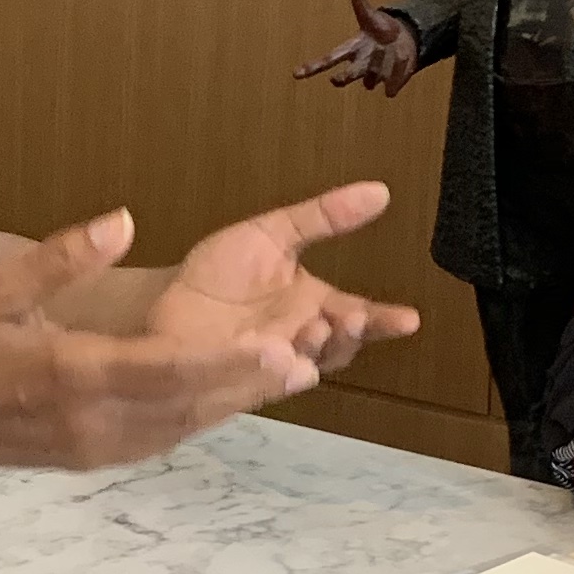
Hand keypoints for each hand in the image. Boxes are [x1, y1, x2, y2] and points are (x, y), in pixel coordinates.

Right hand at [0, 208, 379, 479]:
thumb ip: (63, 258)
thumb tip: (121, 220)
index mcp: (71, 378)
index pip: (164, 371)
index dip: (225, 362)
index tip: (274, 347)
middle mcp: (94, 422)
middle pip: (188, 404)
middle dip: (248, 383)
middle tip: (307, 359)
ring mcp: (97, 446)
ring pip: (183, 424)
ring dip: (235, 400)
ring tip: (290, 372)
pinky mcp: (97, 454)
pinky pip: (164, 434)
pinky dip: (202, 412)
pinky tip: (233, 391)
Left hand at [152, 179, 417, 383]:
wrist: (165, 302)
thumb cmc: (223, 272)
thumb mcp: (272, 232)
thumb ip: (323, 216)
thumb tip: (380, 192)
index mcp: (312, 303)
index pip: (358, 316)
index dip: (384, 321)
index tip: (409, 320)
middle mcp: (298, 338)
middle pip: (338, 347)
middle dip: (349, 335)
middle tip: (354, 319)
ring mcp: (269, 363)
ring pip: (307, 365)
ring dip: (315, 350)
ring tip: (315, 328)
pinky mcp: (235, 379)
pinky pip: (259, 381)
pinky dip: (270, 371)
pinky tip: (276, 354)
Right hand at [295, 0, 419, 92]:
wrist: (405, 42)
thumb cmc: (381, 29)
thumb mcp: (371, 15)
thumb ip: (361, 1)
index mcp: (351, 49)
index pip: (328, 59)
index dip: (312, 67)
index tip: (295, 74)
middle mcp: (360, 66)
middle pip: (346, 76)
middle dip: (342, 77)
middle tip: (335, 79)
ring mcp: (374, 77)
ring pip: (373, 79)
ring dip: (382, 68)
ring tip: (393, 53)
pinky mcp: (389, 85)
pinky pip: (390, 88)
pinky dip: (397, 79)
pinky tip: (403, 64)